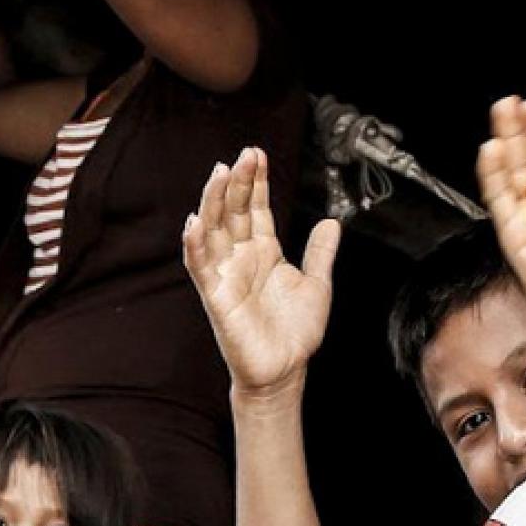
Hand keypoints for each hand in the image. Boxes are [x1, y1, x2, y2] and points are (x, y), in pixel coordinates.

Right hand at [183, 147, 341, 397]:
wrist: (286, 370)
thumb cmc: (295, 333)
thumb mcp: (317, 285)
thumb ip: (320, 253)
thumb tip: (331, 223)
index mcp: (263, 252)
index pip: (254, 209)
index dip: (255, 182)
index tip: (257, 154)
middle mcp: (241, 259)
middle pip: (232, 212)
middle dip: (237, 182)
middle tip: (244, 155)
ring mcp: (226, 275)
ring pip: (213, 230)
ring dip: (213, 201)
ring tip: (219, 173)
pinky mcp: (215, 296)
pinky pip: (200, 266)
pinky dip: (195, 244)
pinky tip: (195, 221)